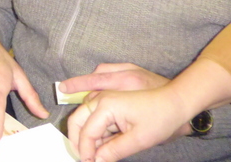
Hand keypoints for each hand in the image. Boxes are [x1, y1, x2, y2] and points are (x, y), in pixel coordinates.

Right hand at [64, 63, 187, 161]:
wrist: (176, 102)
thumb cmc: (160, 118)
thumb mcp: (139, 140)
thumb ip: (114, 151)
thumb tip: (95, 161)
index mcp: (106, 105)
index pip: (86, 131)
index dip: (85, 151)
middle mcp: (101, 98)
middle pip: (77, 119)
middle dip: (76, 140)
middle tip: (83, 158)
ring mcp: (104, 98)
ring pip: (84, 118)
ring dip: (86, 136)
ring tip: (95, 154)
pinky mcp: (110, 101)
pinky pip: (94, 116)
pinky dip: (95, 130)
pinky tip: (104, 144)